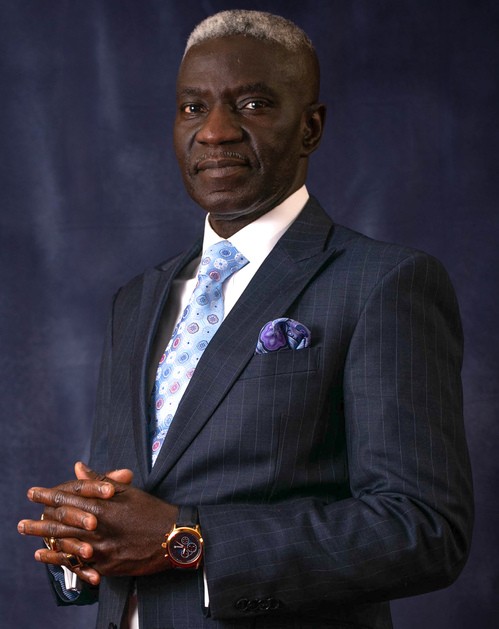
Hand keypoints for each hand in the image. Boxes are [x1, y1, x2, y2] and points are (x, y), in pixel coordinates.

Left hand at [18, 462, 177, 580]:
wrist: (173, 538)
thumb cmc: (152, 511)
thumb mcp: (127, 491)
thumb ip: (99, 481)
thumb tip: (78, 467)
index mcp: (103, 506)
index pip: (68, 498)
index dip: (48, 495)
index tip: (33, 493)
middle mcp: (98, 529)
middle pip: (60, 524)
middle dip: (39, 522)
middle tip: (22, 522)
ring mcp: (101, 550)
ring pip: (64, 545)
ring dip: (44, 541)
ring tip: (30, 536)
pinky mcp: (105, 567)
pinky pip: (76, 564)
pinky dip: (58, 559)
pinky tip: (47, 556)